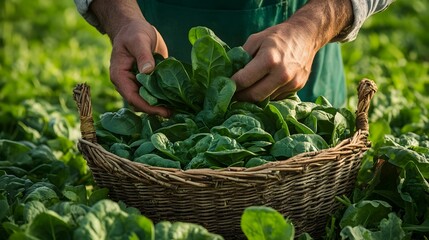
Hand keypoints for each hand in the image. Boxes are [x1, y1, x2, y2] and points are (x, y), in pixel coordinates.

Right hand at [90, 0, 169, 116]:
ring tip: (176, 108)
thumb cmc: (134, 32)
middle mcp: (126, 83)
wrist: (135, 28)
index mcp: (119, 75)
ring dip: (160, 106)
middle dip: (155, 109)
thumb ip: (143, 55)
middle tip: (173, 112)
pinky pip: (153, 94)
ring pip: (146, 101)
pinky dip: (163, 98)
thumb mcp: (139, 40)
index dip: (147, 106)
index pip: (132, 97)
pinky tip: (175, 100)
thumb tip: (148, 71)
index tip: (162, 111)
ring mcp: (136, 84)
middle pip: (139, 103)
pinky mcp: (146, 82)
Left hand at [231, 22, 315, 101]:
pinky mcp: (297, 88)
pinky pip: (276, 97)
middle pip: (254, 96)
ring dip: (253, 97)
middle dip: (240, 97)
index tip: (225, 86)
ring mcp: (291, 83)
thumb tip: (229, 72)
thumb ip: (241, 56)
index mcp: (269, 59)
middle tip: (232, 95)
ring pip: (265, 99)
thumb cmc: (278, 36)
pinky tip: (262, 87)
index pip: (244, 80)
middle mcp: (281, 74)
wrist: (307, 36)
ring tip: (246, 91)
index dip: (231, 85)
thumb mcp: (256, 39)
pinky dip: (267, 94)